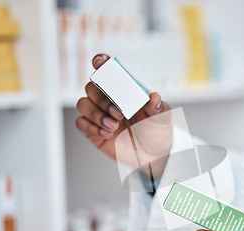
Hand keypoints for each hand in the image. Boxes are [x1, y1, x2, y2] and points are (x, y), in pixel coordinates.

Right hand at [76, 54, 172, 174]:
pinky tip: (107, 133)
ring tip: (114, 126)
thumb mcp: (162, 118)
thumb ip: (159, 108)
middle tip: (119, 114)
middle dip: (102, 99)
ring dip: (96, 114)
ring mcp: (99, 114)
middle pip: (91, 87)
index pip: (108, 70)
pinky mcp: (93, 130)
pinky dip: (91, 127)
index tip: (99, 63)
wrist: (153, 155)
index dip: (101, 63)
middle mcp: (109, 99)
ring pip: (82, 104)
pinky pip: (80, 123)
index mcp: (125, 90)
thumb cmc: (157, 131)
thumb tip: (154, 97)